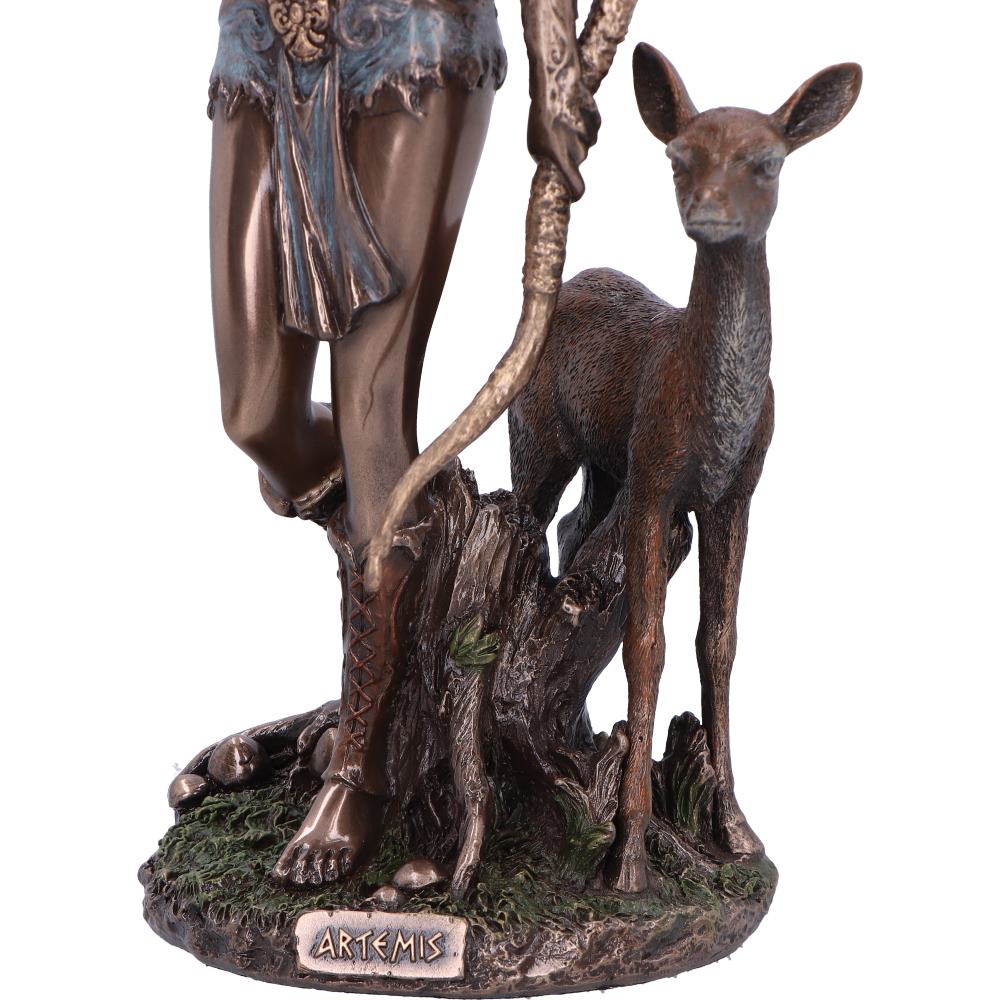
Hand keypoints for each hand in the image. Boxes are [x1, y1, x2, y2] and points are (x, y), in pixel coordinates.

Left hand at [528, 80, 599, 199]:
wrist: (555, 81)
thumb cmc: (541, 115)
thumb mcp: (536, 144)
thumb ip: (550, 162)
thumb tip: (558, 173)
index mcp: (560, 158)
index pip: (577, 188)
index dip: (576, 192)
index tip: (573, 192)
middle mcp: (578, 150)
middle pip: (578, 160)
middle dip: (570, 154)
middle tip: (556, 137)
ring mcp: (589, 135)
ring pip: (586, 144)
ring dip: (576, 137)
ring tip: (562, 121)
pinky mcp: (596, 121)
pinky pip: (591, 129)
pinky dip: (584, 124)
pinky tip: (573, 112)